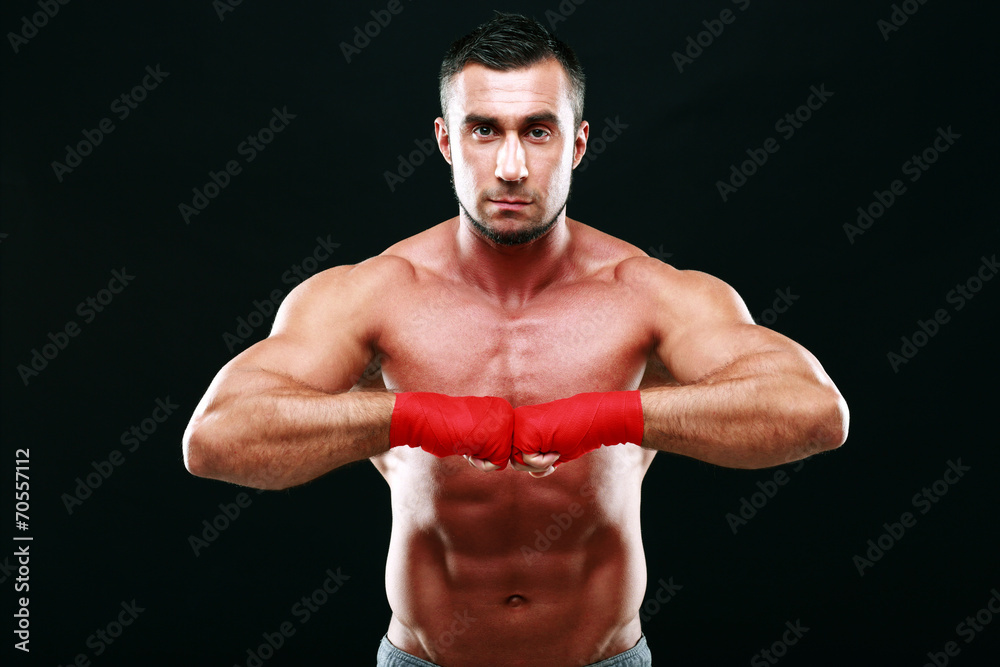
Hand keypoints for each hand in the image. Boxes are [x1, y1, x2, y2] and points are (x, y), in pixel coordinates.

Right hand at [390, 393, 513, 468]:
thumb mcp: (472, 428)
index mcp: (501, 407)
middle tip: (466, 441)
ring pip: (502, 458)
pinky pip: (498, 464)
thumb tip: (498, 454)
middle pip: (505, 450)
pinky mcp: (499, 436)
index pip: (503, 442)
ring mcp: (504, 423)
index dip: (483, 447)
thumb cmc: (445, 426)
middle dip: (484, 454)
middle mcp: (507, 412)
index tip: (468, 435)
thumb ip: (487, 434)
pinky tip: (468, 449)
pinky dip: (481, 464)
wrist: (429, 419)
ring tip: (466, 442)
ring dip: (481, 459)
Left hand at [512, 391, 643, 471]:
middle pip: (513, 460)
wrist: (593, 419)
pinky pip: (526, 460)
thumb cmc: (577, 434)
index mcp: (523, 422)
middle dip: (535, 466)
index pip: (517, 454)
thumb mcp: (556, 450)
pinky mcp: (524, 431)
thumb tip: (533, 475)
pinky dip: (544, 461)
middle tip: (555, 454)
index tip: (554, 454)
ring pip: (517, 462)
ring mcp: (519, 424)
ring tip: (555, 450)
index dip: (535, 463)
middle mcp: (517, 420)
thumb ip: (542, 461)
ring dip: (539, 465)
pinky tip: (556, 448)